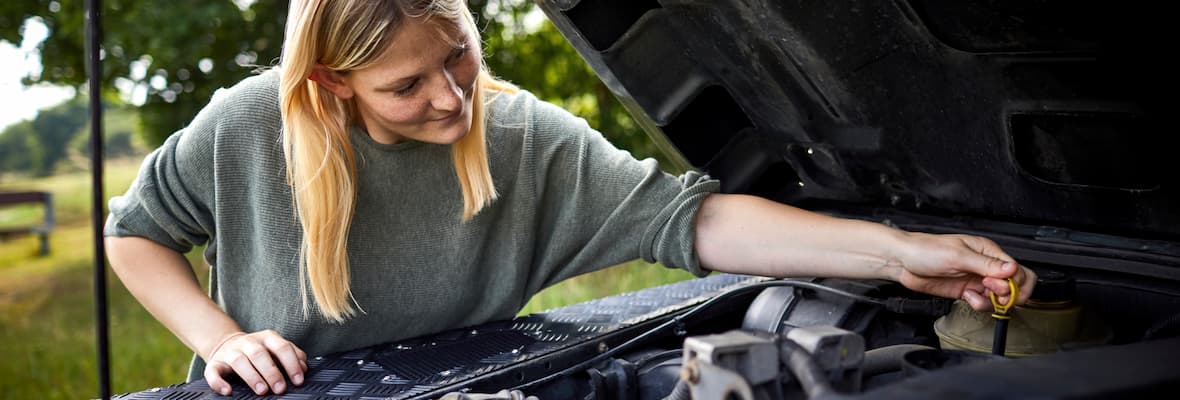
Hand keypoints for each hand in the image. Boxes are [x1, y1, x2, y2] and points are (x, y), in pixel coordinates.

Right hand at [203, 330, 307, 395]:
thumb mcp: (276, 349)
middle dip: (272, 372)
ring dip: (251, 376)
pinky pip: (213, 372)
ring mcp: (230, 352)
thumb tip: (303, 368)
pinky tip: (228, 391)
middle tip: (280, 389)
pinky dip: (218, 382)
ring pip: (239, 361)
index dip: (291, 363)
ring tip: (262, 390)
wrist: (227, 345)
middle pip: (260, 354)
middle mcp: (248, 342)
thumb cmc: (259, 351)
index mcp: (267, 337)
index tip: (298, 380)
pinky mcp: (214, 363)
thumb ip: (292, 355)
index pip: (282, 347)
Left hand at [891, 232, 1036, 311]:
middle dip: (1005, 293)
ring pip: (999, 298)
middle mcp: (986, 266)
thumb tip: (1011, 269)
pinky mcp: (967, 292)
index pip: (1018, 270)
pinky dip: (979, 304)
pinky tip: (966, 296)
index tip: (1000, 287)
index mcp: (988, 251)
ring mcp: (976, 280)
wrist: (904, 262)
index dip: (1014, 283)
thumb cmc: (926, 250)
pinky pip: (983, 303)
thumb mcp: (958, 255)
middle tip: (988, 291)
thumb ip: (986, 264)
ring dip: (991, 301)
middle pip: (1013, 285)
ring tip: (973, 295)